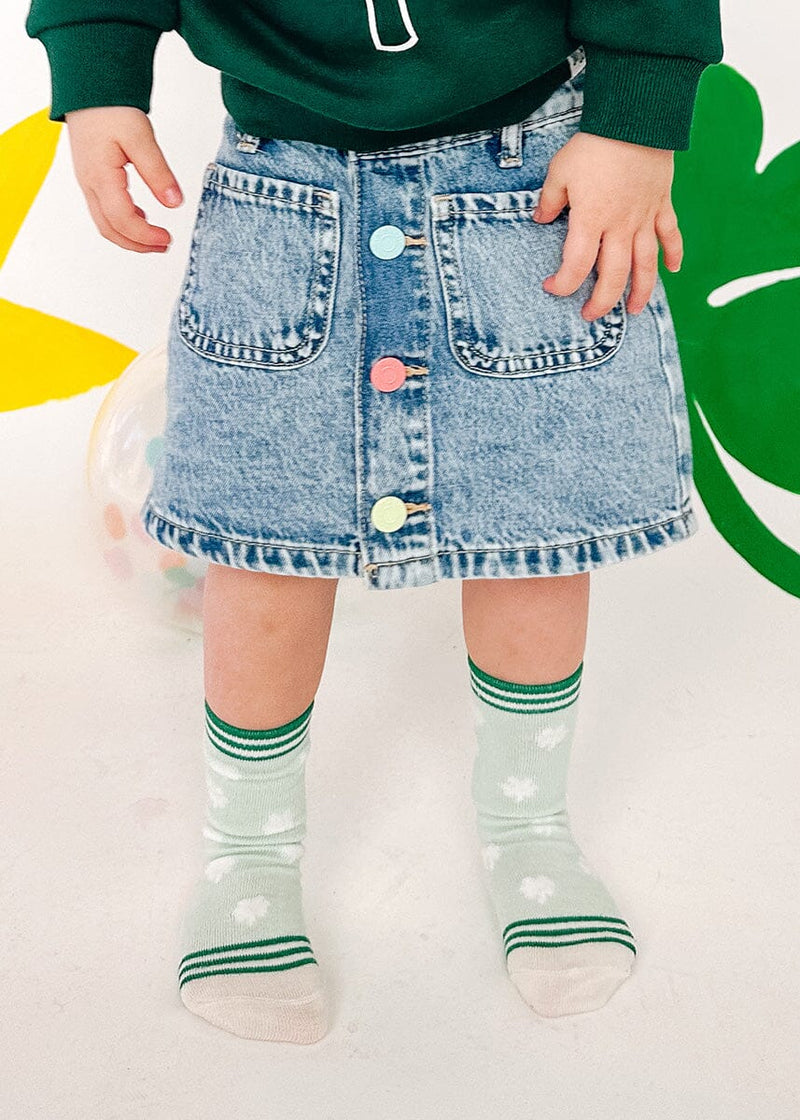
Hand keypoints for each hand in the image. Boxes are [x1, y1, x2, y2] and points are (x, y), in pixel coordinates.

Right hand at [64, 106, 182, 252]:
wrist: (88, 88)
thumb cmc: (110, 107)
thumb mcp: (141, 137)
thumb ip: (158, 173)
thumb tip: (175, 203)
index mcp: (101, 176)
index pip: (123, 220)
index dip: (146, 236)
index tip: (167, 238)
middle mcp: (90, 184)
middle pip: (110, 229)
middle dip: (138, 244)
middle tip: (164, 245)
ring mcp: (88, 182)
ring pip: (105, 223)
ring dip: (130, 236)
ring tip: (156, 238)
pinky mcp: (91, 177)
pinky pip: (104, 210)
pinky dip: (123, 222)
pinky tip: (142, 216)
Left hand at [532, 131, 682, 320]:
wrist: (637, 117)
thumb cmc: (595, 144)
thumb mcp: (560, 171)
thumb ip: (550, 200)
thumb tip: (540, 218)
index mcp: (591, 220)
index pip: (576, 266)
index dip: (563, 284)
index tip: (552, 287)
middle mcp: (620, 226)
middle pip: (614, 275)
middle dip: (601, 301)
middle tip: (590, 315)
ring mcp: (645, 217)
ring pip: (645, 264)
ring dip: (640, 291)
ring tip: (632, 311)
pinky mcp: (662, 204)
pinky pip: (671, 235)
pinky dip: (675, 253)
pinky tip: (673, 270)